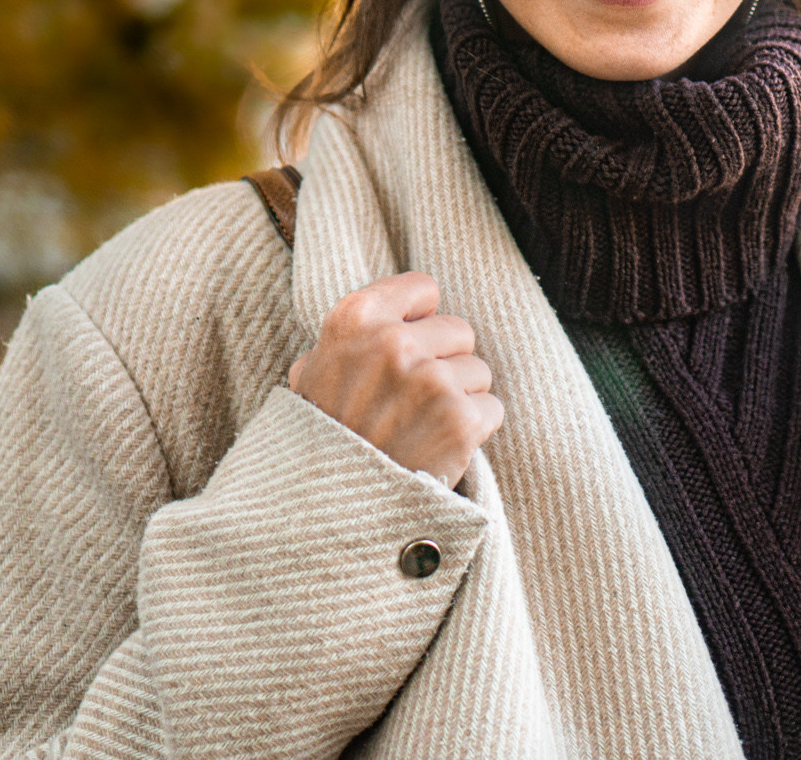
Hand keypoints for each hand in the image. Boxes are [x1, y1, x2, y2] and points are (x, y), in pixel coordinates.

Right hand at [288, 272, 502, 487]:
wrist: (325, 511)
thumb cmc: (319, 439)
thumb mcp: (310, 376)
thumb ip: (346, 339)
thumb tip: (386, 314)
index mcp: (356, 319)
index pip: (423, 288)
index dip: (419, 320)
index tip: (406, 348)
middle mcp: (395, 343)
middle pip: (458, 331)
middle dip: (442, 362)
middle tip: (409, 401)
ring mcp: (430, 381)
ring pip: (478, 371)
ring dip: (458, 398)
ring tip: (420, 428)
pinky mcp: (460, 420)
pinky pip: (490, 408)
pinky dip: (472, 430)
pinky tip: (438, 447)